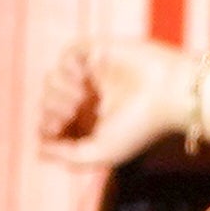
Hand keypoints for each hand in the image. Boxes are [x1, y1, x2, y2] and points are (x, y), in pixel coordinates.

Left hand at [39, 35, 203, 168]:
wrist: (169, 96)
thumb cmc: (141, 128)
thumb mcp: (102, 154)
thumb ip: (69, 157)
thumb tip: (40, 150)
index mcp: (96, 123)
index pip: (56, 123)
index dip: (48, 127)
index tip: (56, 131)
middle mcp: (93, 99)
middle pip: (49, 102)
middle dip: (51, 110)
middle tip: (69, 113)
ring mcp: (94, 75)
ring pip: (53, 80)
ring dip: (57, 91)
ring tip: (78, 99)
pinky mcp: (98, 52)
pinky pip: (67, 57)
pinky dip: (67, 69)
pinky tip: (82, 80)